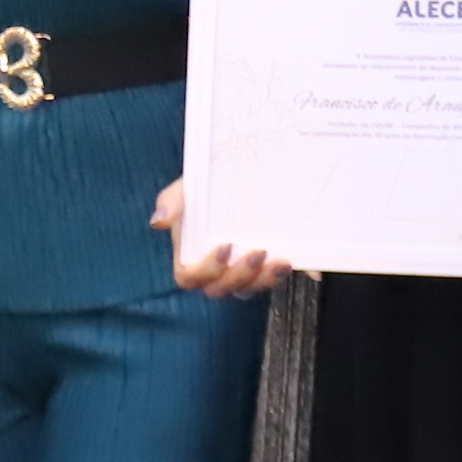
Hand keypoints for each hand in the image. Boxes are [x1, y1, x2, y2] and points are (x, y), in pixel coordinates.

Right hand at [154, 180, 292, 299]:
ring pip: (249, 290)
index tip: (224, 247)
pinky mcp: (266, 265)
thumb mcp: (188, 186)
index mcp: (190, 254)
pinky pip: (274, 280)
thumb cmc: (207, 184)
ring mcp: (241, 270)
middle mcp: (215, 268)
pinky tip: (302, 266)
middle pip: (222, 289)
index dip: (206, 270)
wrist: (240, 170)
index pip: (190, 277)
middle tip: (259, 252)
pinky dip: (288, 276)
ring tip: (281, 262)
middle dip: (241, 276)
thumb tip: (158, 221)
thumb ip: (172, 201)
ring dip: (265, 280)